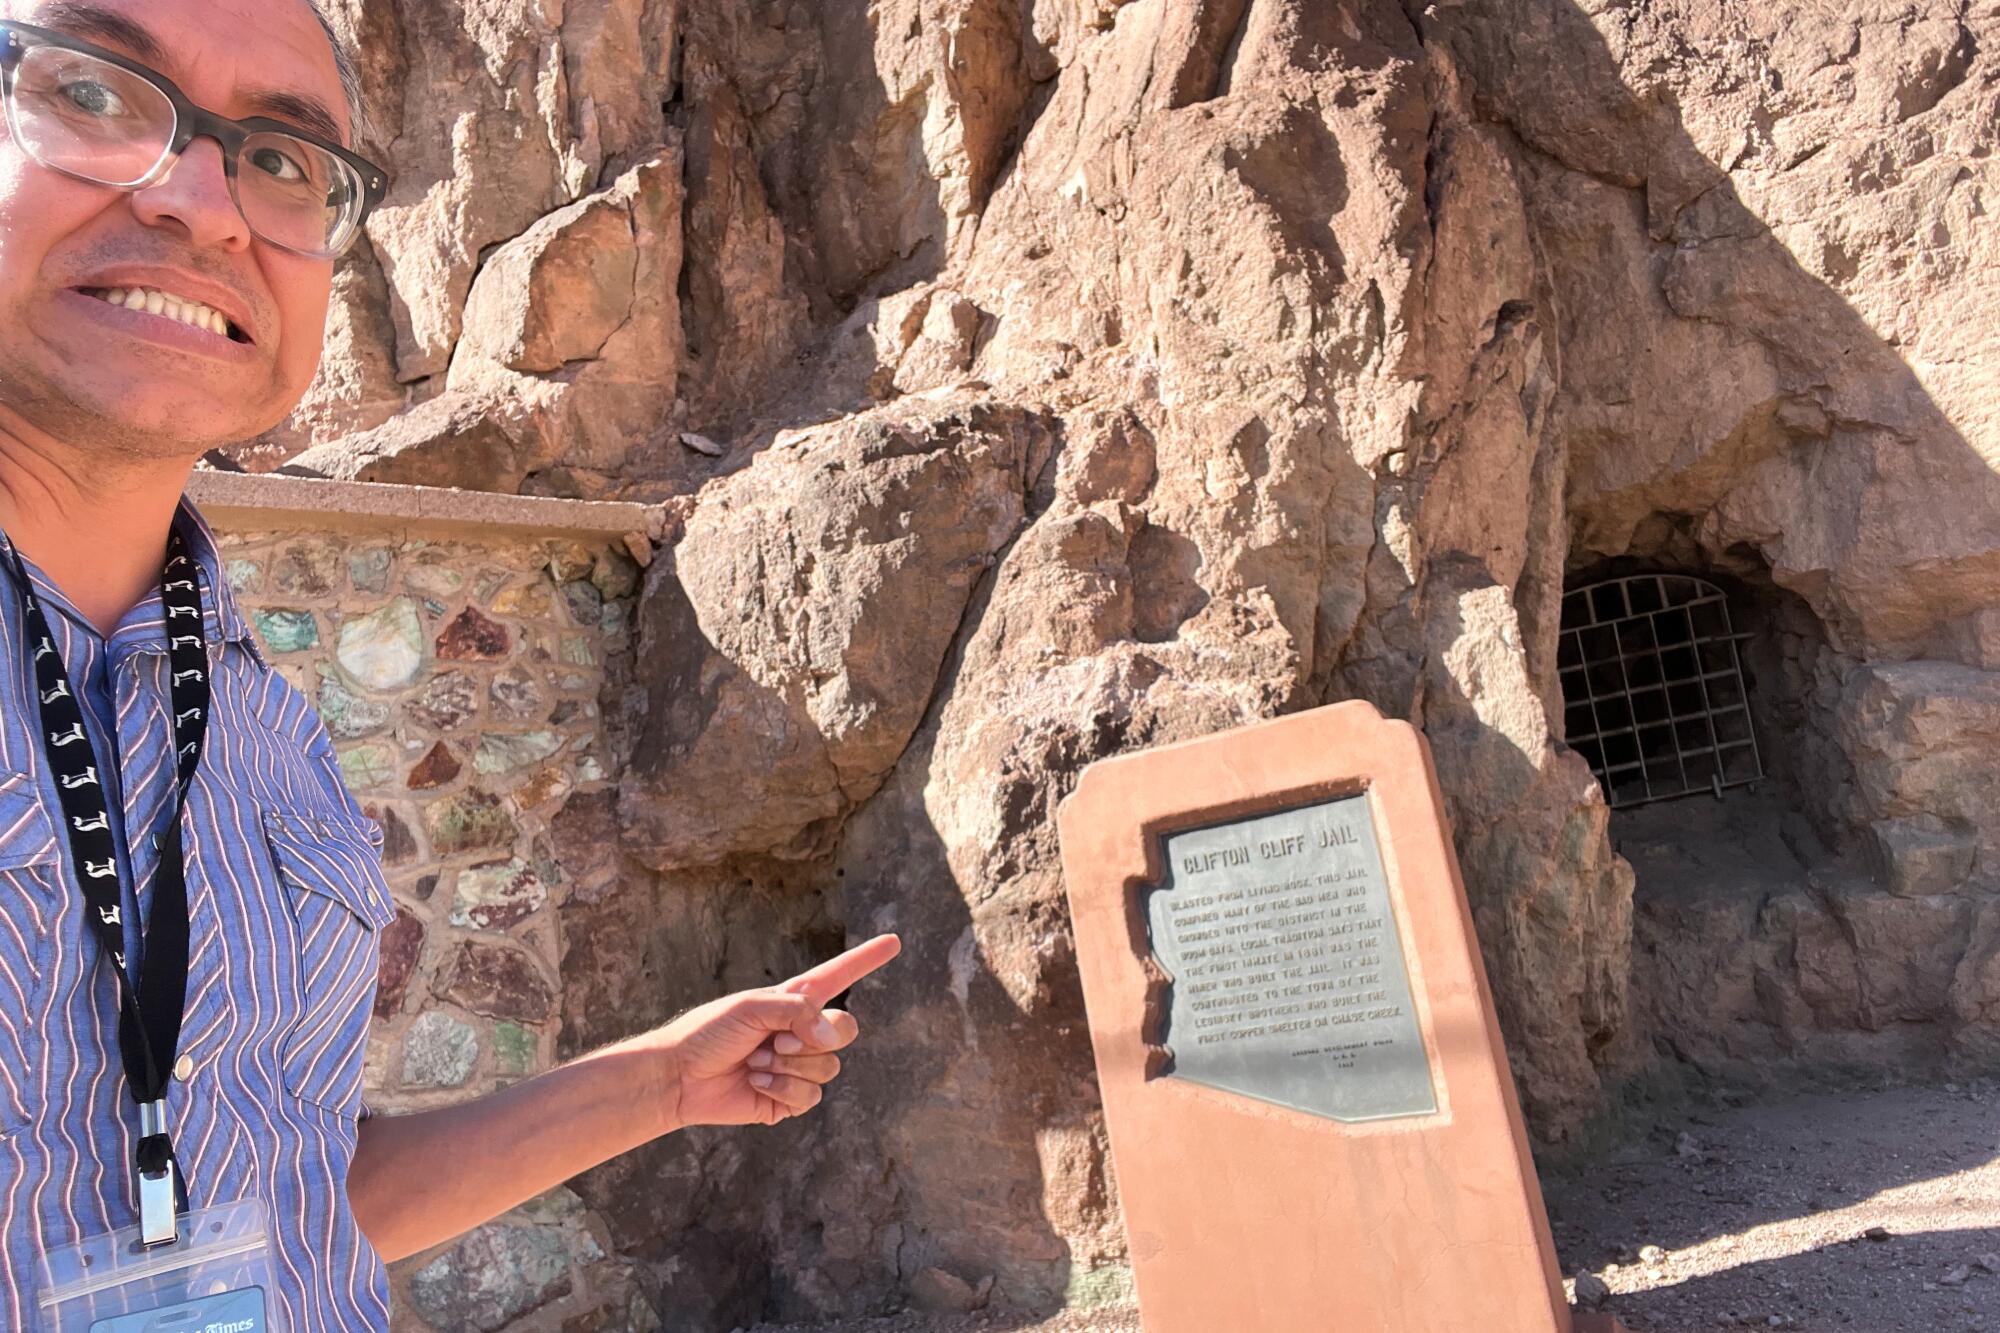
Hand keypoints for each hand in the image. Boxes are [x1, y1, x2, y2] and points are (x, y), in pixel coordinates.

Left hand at [651, 934, 901, 1130]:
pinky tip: (756, 1083)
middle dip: (817, 1037)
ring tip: (756, 1063)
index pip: (839, 975)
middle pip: (846, 1029)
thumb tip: (829, 1036)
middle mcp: (801, 1032)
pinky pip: (810, 1096)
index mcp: (794, 1001)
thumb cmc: (709, 1032)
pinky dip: (782, 1089)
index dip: (867, 959)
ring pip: (829, 1067)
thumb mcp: (753, 1007)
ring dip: (789, 1066)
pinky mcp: (788, 1099)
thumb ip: (798, 1013)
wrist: (679, 1076)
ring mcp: (798, 1067)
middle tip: (779, 1041)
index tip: (894, 941)